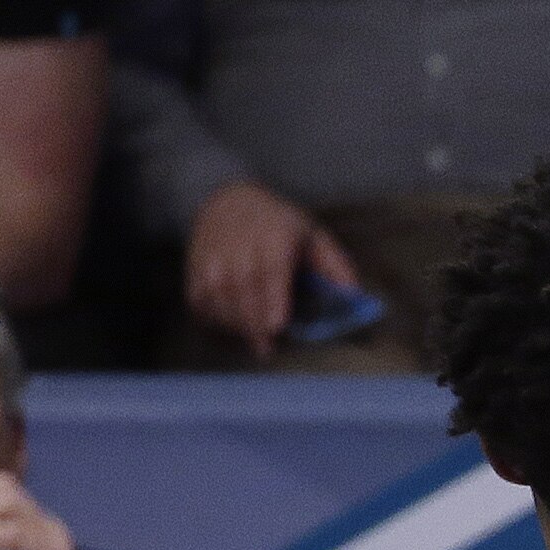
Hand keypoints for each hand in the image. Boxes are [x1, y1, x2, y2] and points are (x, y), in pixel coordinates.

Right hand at [187, 181, 358, 361]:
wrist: (228, 201)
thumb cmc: (278, 224)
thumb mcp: (314, 236)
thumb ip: (335, 267)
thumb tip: (354, 296)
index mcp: (274, 239)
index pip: (271, 272)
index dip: (273, 300)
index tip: (276, 325)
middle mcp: (239, 251)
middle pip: (245, 294)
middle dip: (256, 325)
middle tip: (269, 348)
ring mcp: (212, 263)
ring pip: (222, 305)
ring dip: (239, 327)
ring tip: (257, 340)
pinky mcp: (196, 274)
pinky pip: (203, 307)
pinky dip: (219, 322)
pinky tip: (236, 325)